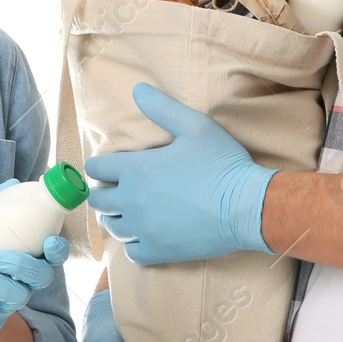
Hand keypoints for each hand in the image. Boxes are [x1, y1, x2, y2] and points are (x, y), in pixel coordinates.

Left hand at [83, 83, 277, 264]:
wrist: (245, 206)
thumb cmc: (221, 164)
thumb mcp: (194, 125)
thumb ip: (162, 107)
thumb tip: (138, 89)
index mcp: (136, 169)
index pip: (96, 168)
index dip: (100, 165)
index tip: (108, 166)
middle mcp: (132, 200)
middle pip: (98, 200)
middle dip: (103, 192)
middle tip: (117, 189)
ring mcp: (143, 228)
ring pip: (111, 226)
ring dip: (116, 218)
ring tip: (130, 212)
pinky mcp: (158, 250)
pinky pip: (131, 252)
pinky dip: (134, 244)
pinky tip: (146, 235)